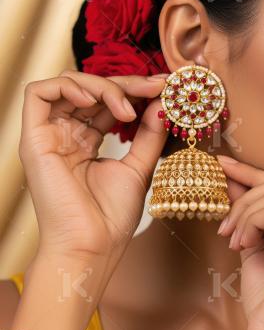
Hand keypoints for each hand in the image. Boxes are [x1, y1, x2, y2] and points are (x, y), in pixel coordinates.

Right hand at [19, 69, 168, 268]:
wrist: (91, 246)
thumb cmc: (111, 217)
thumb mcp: (139, 167)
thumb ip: (149, 133)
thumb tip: (162, 101)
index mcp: (86, 142)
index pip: (107, 102)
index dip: (134, 89)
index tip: (164, 87)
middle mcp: (65, 135)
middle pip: (90, 89)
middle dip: (125, 83)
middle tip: (155, 87)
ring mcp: (48, 136)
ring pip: (67, 84)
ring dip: (101, 85)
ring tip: (127, 107)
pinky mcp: (33, 138)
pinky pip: (37, 92)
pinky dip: (68, 85)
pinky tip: (94, 99)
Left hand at [217, 156, 263, 329]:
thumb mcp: (262, 245)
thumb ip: (255, 211)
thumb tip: (232, 173)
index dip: (257, 174)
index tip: (223, 167)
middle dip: (249, 197)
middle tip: (226, 228)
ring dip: (247, 211)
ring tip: (234, 240)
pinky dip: (253, 220)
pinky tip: (243, 245)